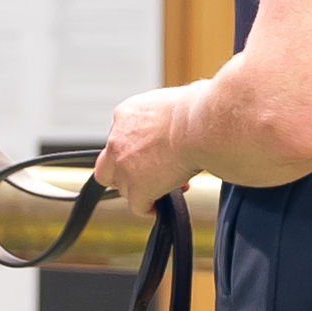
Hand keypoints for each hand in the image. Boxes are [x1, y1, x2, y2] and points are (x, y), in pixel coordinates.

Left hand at [93, 82, 207, 208]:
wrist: (203, 125)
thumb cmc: (199, 109)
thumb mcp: (171, 103)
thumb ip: (162, 117)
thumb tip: (179, 121)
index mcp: (126, 115)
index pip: (120, 138)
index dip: (137, 151)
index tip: (155, 154)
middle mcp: (118, 140)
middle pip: (108, 166)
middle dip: (126, 173)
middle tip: (148, 174)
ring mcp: (124, 167)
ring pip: (124, 188)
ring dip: (143, 188)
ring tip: (167, 186)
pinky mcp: (138, 188)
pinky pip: (137, 206)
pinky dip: (147, 208)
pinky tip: (158, 206)